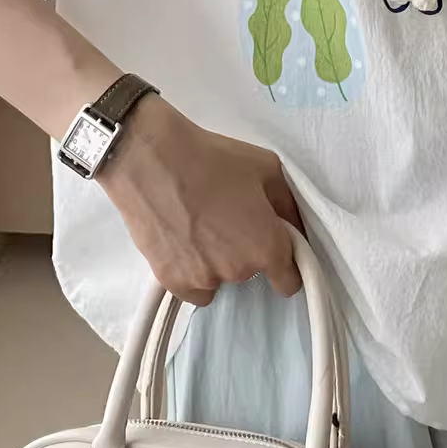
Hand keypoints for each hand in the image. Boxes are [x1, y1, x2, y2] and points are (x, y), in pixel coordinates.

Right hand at [95, 93, 302, 305]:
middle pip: (252, 273)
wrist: (151, 160)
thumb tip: (295, 226)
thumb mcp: (267, 168)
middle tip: (229, 218)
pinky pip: (194, 288)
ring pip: (221, 280)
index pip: (290, 281)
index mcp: (267, 247)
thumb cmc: (211, 158)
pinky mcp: (171, 281)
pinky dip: (193, 271)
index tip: (276, 248)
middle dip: (248, 251)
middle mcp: (239, 271)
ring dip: (218, 263)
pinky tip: (184, 242)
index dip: (286, 264)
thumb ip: (289, 204)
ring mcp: (203, 279)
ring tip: (201, 227)